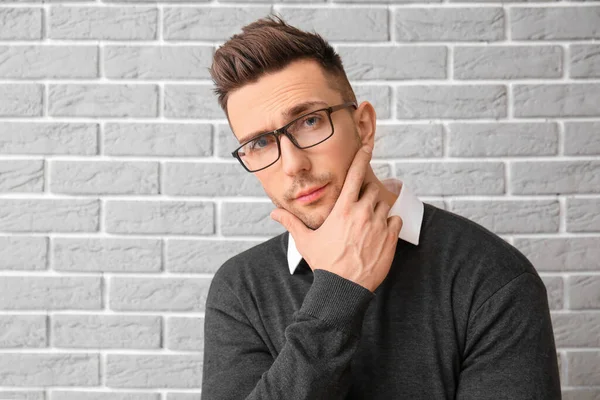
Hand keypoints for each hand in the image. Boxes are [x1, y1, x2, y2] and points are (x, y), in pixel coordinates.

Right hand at [270, 145, 402, 291]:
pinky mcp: (390, 238)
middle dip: (366, 195)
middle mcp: (362, 213)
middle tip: (359, 207)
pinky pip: (396, 220)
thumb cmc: (324, 263)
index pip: (355, 175)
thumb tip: (274, 213)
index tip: (367, 146)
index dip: (362, 157)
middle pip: (371, 190)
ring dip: (378, 209)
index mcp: (342, 209)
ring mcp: (378, 225)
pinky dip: (391, 222)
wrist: (343, 288)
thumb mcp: (305, 241)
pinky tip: (380, 232)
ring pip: (384, 205)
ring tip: (367, 224)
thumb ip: (291, 223)